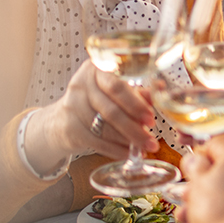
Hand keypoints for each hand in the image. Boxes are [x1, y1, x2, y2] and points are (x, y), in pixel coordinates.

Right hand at [25, 61, 158, 170]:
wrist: (63, 118)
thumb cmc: (97, 100)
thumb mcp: (115, 91)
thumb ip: (137, 91)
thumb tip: (160, 88)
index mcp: (96, 69)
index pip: (116, 86)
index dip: (135, 104)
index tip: (150, 118)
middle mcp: (81, 85)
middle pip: (111, 110)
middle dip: (134, 128)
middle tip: (151, 140)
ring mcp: (72, 107)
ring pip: (105, 129)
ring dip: (127, 141)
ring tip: (144, 148)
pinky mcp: (70, 129)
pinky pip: (97, 143)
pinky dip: (116, 150)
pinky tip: (128, 154)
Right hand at [178, 134, 223, 222]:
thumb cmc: (220, 215)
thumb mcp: (197, 184)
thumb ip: (195, 166)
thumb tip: (196, 160)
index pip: (218, 140)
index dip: (200, 154)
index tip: (191, 166)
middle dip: (204, 180)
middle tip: (190, 193)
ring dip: (212, 196)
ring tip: (194, 213)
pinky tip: (209, 221)